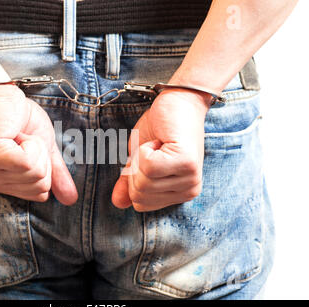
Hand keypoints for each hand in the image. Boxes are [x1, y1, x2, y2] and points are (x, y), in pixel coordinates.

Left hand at [0, 85, 77, 204]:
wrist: (8, 96)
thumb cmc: (23, 120)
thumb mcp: (46, 150)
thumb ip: (56, 175)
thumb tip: (71, 200)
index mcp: (5, 186)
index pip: (42, 194)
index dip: (45, 167)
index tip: (29, 148)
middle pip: (41, 185)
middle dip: (41, 157)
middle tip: (23, 140)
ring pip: (36, 173)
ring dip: (35, 147)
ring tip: (18, 137)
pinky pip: (28, 162)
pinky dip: (32, 143)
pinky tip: (15, 135)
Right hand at [112, 89, 210, 211]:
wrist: (178, 101)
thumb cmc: (160, 129)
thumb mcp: (139, 160)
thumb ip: (130, 183)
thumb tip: (118, 203)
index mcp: (180, 194)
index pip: (140, 204)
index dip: (133, 180)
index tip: (149, 159)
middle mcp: (189, 191)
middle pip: (140, 195)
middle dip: (136, 168)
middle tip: (153, 149)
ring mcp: (190, 178)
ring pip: (143, 182)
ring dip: (142, 156)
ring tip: (158, 144)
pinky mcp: (186, 162)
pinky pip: (148, 166)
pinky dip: (145, 149)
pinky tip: (160, 140)